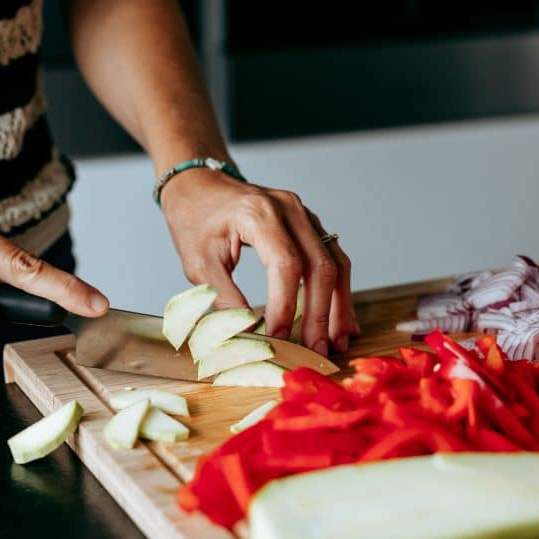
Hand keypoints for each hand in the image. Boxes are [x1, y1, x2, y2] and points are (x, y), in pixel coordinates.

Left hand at [160, 170, 359, 353]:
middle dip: (320, 315)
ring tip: (337, 342)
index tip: (280, 338)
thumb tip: (249, 337)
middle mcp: (289, 210)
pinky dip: (339, 291)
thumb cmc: (195, 221)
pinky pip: (334, 259)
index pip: (286, 265)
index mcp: (258, 214)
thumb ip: (224, 299)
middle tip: (317, 351)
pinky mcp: (310, 225)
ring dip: (339, 307)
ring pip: (336, 263)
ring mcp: (305, 215)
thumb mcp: (198, 263)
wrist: (199, 186)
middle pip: (320, 266)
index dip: (286, 306)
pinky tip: (342, 320)